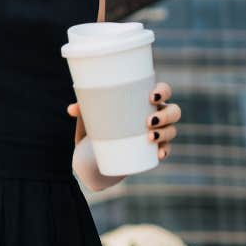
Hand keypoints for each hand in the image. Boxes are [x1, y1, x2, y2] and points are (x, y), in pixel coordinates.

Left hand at [66, 80, 181, 160]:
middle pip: (173, 111)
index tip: (151, 97)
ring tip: (150, 137)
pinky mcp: (153, 150)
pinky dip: (165, 151)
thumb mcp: (90, 116)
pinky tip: (160, 154)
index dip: (163, 92)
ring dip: (165, 133)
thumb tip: (71, 109)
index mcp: (144, 100)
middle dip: (166, 115)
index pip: (163, 91)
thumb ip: (84, 109)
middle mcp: (156, 114)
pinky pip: (166, 149)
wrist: (95, 155)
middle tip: (149, 121)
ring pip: (172, 130)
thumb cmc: (97, 124)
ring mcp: (157, 133)